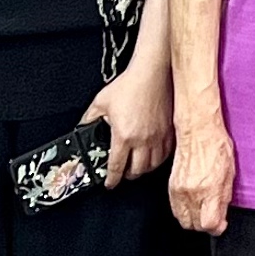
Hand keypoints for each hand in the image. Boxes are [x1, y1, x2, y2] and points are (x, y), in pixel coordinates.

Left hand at [80, 61, 171, 187]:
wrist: (152, 72)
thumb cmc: (130, 84)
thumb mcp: (101, 101)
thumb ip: (90, 118)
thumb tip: (84, 127)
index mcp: (123, 136)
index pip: (117, 167)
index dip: (112, 179)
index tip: (110, 184)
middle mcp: (142, 140)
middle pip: (137, 171)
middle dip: (128, 175)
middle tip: (124, 173)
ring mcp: (159, 137)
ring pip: (153, 165)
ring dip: (144, 169)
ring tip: (138, 166)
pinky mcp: (170, 131)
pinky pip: (167, 154)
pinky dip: (159, 159)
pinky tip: (154, 155)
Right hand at [168, 116, 235, 235]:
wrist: (198, 131)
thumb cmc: (217, 148)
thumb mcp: (229, 174)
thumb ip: (224, 199)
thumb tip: (221, 218)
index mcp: (209, 189)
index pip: (209, 224)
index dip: (217, 228)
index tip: (221, 224)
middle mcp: (192, 192)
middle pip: (195, 226)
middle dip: (205, 225)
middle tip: (213, 217)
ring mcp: (179, 190)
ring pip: (184, 220)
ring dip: (194, 220)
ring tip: (203, 211)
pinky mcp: (171, 187)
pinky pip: (176, 210)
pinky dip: (184, 212)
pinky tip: (193, 204)